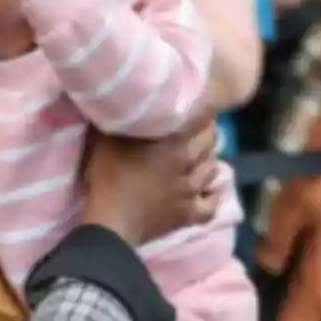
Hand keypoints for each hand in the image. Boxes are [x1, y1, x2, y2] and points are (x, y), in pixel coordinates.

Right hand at [83, 111, 219, 245]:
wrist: (110, 221)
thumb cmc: (107, 174)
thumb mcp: (111, 136)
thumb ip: (128, 117)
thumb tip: (134, 100)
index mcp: (176, 140)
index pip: (204, 115)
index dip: (203, 105)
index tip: (196, 100)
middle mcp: (190, 161)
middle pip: (211, 140)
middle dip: (206, 130)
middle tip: (195, 126)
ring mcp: (192, 190)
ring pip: (213, 168)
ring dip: (209, 158)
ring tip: (199, 154)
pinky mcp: (188, 214)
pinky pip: (212, 204)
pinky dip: (212, 195)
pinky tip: (208, 190)